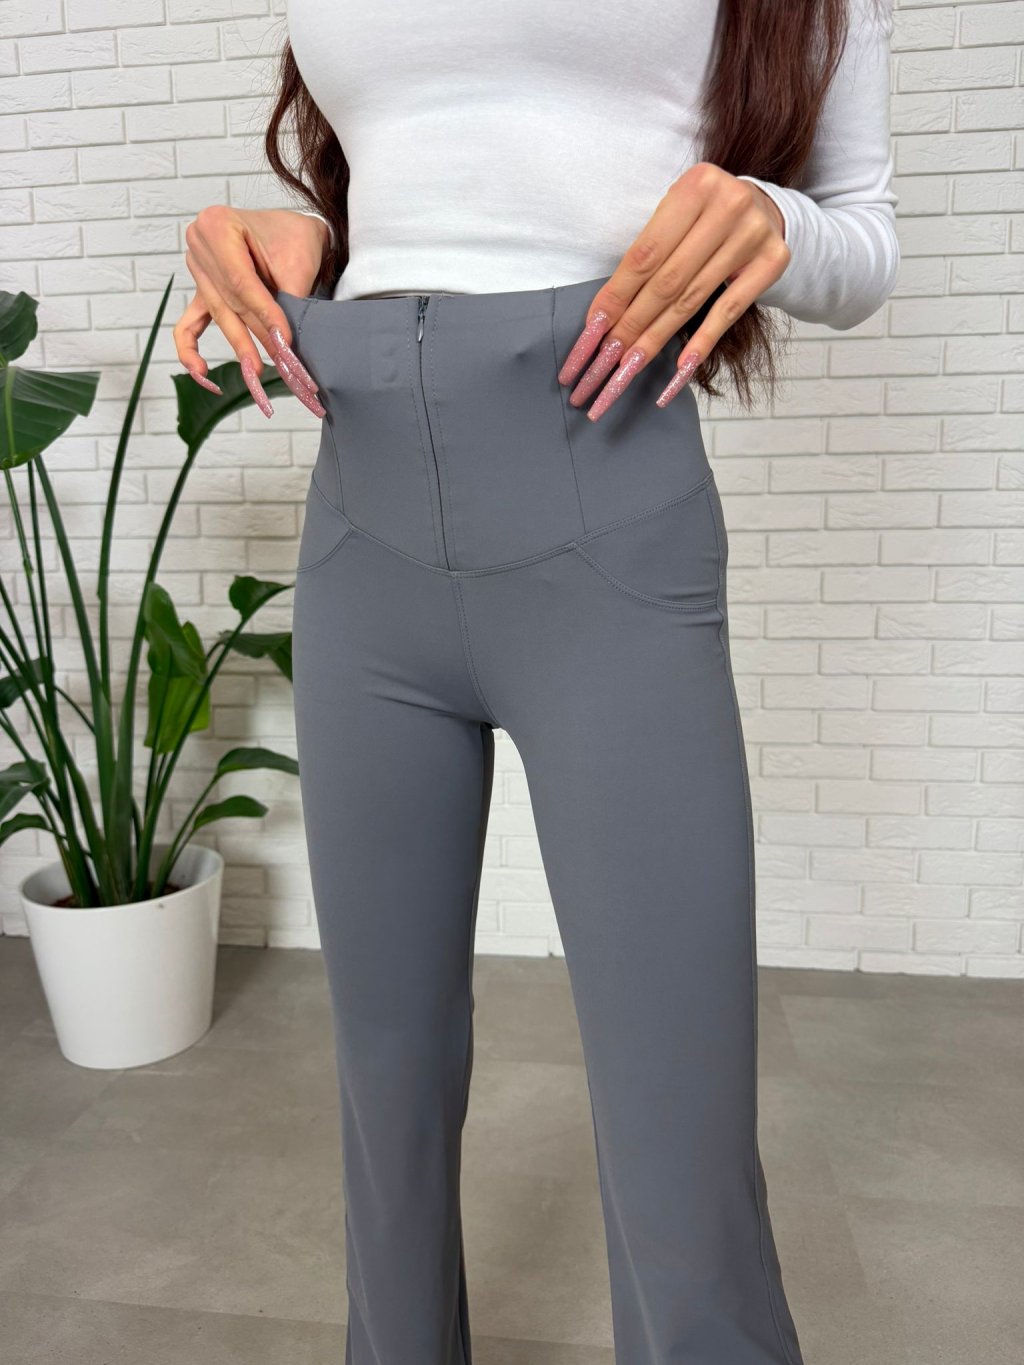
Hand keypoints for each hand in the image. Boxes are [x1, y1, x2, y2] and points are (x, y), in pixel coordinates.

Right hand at [174, 205, 329, 418]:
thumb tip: (282, 341)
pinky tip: (200, 371)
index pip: (241, 281)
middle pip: (229, 300)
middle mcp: (200, 245)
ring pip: (220, 314)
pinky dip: (191, 348)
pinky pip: (190, 322)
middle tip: (279, 362)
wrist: (292, 231)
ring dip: (240, 345)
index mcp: (217, 225)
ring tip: (255, 372)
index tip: (284, 339)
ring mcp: (198, 269)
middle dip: (255, 334)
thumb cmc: (294, 236)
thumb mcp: (297, 260)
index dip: (263, 313)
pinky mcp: (202, 291)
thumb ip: (287, 298)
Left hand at [556, 163, 790, 420]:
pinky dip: (702, 341)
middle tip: (606, 360)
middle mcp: (728, 205)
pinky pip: (730, 311)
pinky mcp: (773, 262)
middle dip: (631, 325)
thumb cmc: (703, 217)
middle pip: (667, 281)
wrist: (764, 208)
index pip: (644, 255)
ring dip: (656, 339)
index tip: (592, 331)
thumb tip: (604, 314)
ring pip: (692, 299)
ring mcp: (754, 234)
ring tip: (629, 369)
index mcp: (695, 186)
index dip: (616, 296)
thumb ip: (647, 253)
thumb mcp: (674, 216)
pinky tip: (680, 367)